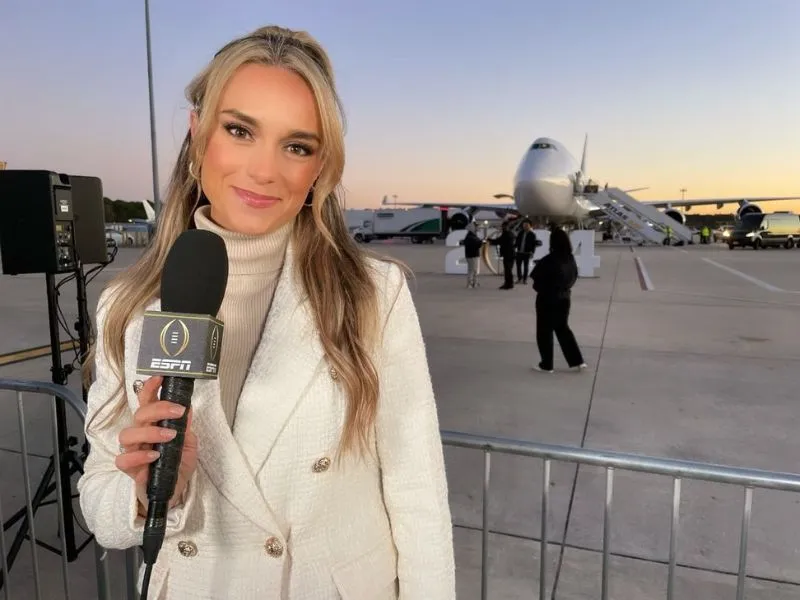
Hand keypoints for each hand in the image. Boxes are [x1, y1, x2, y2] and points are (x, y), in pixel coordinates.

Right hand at [115, 376, 198, 512]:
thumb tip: (188, 408)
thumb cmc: (178, 465)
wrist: (174, 491)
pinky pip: (124, 460)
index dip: (150, 388)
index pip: (146, 402)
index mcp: (153, 424)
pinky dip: (139, 456)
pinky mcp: (130, 470)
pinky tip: (154, 456)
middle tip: (178, 411)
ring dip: (150, 432)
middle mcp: (140, 435)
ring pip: (127, 434)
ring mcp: (133, 452)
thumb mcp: (189, 444)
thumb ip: (186, 428)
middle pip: (139, 415)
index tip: (160, 378)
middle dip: (158, 409)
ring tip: (168, 436)